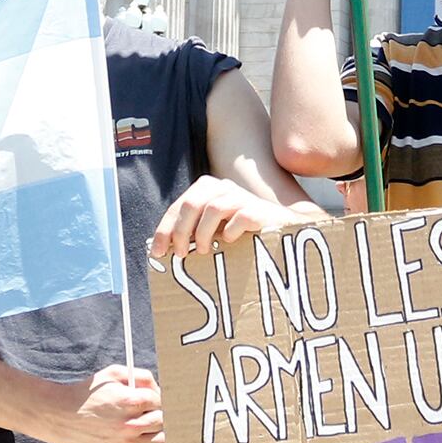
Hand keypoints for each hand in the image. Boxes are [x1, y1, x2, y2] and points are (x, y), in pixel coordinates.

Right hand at [56, 364, 165, 442]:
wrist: (61, 416)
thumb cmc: (88, 394)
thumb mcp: (112, 374)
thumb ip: (140, 376)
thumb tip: (159, 389)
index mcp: (131, 401)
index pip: (160, 401)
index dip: (155, 398)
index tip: (149, 400)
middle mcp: (130, 424)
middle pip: (163, 420)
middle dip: (156, 413)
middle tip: (146, 412)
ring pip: (160, 440)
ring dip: (155, 432)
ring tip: (143, 427)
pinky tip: (138, 441)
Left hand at [151, 177, 299, 260]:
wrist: (283, 228)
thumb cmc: (243, 230)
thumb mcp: (215, 226)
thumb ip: (194, 229)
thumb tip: (165, 248)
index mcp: (208, 189)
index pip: (179, 206)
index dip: (165, 229)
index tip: (157, 252)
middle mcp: (223, 188)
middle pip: (192, 204)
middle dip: (180, 232)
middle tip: (180, 254)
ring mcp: (242, 197)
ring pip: (212, 208)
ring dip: (202, 234)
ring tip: (203, 251)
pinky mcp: (258, 210)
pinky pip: (239, 218)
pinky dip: (230, 232)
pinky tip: (230, 242)